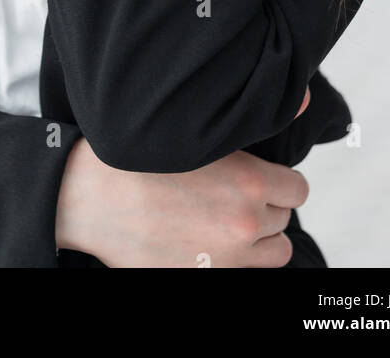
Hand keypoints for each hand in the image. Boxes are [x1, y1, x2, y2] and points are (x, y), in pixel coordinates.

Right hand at [56, 134, 309, 268]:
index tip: (262, 177)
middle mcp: (245, 222)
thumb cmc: (140, 159)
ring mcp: (227, 257)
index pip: (298, 189)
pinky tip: (208, 237)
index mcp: (250, 182)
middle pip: (284, 219)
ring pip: (274, 252)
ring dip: (258, 237)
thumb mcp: (198, 135)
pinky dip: (235, 256)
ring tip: (227, 219)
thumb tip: (293, 112)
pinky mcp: (206, 277)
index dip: (280, 180)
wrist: (92, 196)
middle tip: (233, 193)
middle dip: (265, 206)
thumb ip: (244, 137)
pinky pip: (245, 270)